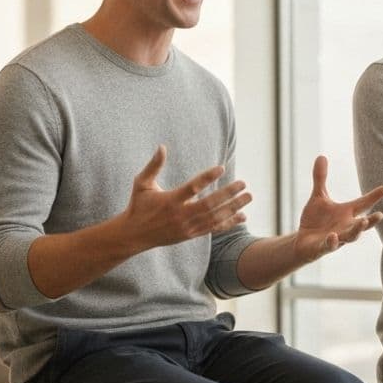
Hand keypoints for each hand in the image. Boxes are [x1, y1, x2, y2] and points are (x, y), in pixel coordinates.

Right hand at [116, 145, 251, 251]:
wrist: (133, 235)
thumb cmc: (138, 206)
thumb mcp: (142, 184)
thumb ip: (153, 166)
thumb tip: (162, 146)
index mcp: (170, 201)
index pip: (192, 188)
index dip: (207, 177)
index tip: (222, 168)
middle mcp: (180, 215)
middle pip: (209, 204)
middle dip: (228, 194)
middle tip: (243, 183)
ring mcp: (187, 227)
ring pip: (215, 217)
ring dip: (233, 207)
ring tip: (248, 196)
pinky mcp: (191, 235)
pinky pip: (213, 229)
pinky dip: (229, 222)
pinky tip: (243, 216)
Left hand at [293, 156, 382, 261]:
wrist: (303, 241)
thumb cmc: (315, 220)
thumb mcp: (318, 197)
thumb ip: (321, 178)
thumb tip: (321, 155)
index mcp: (347, 213)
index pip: (364, 204)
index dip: (374, 196)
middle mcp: (346, 226)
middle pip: (362, 224)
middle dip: (371, 221)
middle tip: (380, 215)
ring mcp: (337, 237)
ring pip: (351, 236)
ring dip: (357, 231)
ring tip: (362, 223)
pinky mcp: (324, 246)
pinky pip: (330, 245)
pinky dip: (332, 241)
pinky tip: (333, 235)